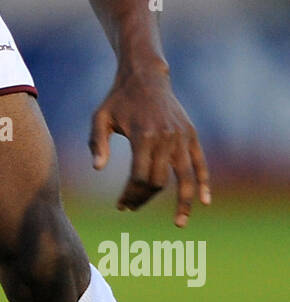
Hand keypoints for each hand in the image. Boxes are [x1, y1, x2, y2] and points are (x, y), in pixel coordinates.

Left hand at [90, 69, 210, 227]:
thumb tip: (97, 169)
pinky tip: (204, 202)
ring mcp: (181, 137)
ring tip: (179, 224)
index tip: (121, 206)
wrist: (146, 76)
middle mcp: (165, 138)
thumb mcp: (100, 117)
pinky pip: (200, 163)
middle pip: (158, 182)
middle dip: (144, 199)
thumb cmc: (118, 99)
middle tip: (131, 207)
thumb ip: (97, 142)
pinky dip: (204, 183)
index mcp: (143, 136)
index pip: (139, 177)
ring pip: (184, 178)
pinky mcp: (191, 135)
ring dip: (182, 203)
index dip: (130, 196)